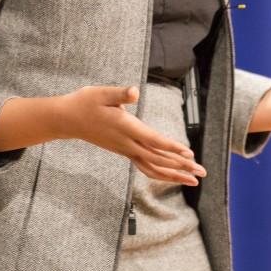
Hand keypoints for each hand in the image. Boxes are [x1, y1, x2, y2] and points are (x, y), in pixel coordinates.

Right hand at [62, 85, 205, 185]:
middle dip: (181, 166)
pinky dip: (161, 171)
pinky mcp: (123, 150)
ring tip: (193, 179)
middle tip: (202, 172)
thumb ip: (120, 94)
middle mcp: (127, 143)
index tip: (189, 153)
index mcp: (126, 127)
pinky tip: (172, 174)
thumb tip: (134, 91)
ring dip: (174, 174)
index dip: (171, 148)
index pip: (153, 140)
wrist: (67, 119)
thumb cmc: (85, 103)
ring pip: (152, 167)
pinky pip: (145, 166)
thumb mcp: (101, 93)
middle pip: (158, 159)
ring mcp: (125, 149)